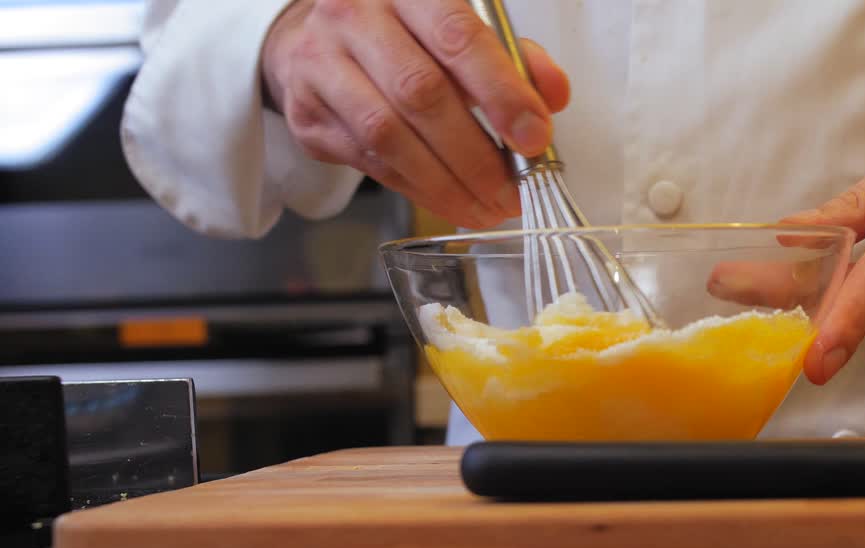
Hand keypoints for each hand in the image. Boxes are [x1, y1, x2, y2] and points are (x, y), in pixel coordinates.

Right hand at [262, 0, 570, 228]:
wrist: (320, 39)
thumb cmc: (404, 35)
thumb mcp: (461, 29)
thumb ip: (512, 58)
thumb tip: (553, 95)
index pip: (457, 36)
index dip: (500, 91)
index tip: (533, 137)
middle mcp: (355, 16)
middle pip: (421, 93)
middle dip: (476, 154)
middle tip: (512, 191)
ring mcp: (322, 63)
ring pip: (389, 135)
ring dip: (446, 183)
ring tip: (486, 207)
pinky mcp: (306, 111)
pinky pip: (370, 161)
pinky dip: (418, 189)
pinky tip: (450, 201)